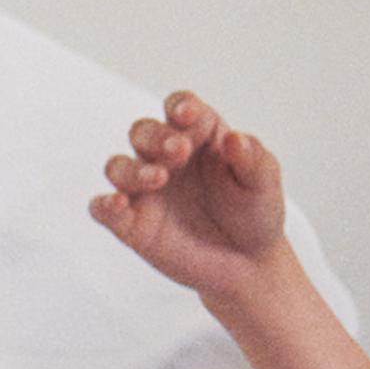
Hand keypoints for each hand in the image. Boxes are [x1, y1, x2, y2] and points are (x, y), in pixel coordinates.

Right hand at [91, 91, 290, 310]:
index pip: (179, 107)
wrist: (250, 262)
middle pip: (143, 132)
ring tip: (158, 179)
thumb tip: (235, 138)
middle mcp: (165, 157)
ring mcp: (146, 191)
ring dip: (132, 169)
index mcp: (199, 135)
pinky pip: (105, 210)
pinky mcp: (133, 225)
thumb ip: (252, 158)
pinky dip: (105, 205)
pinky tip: (117, 204)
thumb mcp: (264, 183)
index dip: (180, 106)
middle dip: (157, 137)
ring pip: (118, 167)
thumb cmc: (256, 211)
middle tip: (180, 151)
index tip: (189, 114)